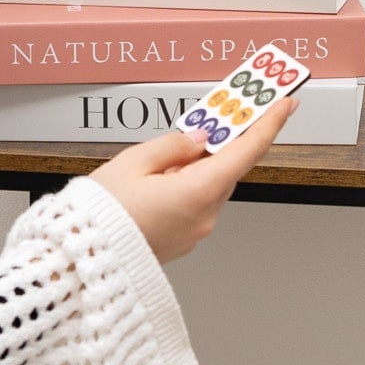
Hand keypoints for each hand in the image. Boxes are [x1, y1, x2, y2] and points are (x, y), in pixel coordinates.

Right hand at [87, 90, 298, 262]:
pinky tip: (166, 171)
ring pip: (210, 184)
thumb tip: (199, 139)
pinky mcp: (182, 239)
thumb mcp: (134, 162)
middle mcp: (204, 215)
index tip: (284, 103)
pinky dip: (190, 183)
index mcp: (197, 192)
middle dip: (228, 138)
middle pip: (227, 167)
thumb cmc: (100, 215)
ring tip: (186, 138)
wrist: (79, 261)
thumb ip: (174, 145)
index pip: (247, 151)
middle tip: (229, 108)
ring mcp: (195, 231)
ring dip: (204, 162)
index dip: (269, 124)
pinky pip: (195, 201)